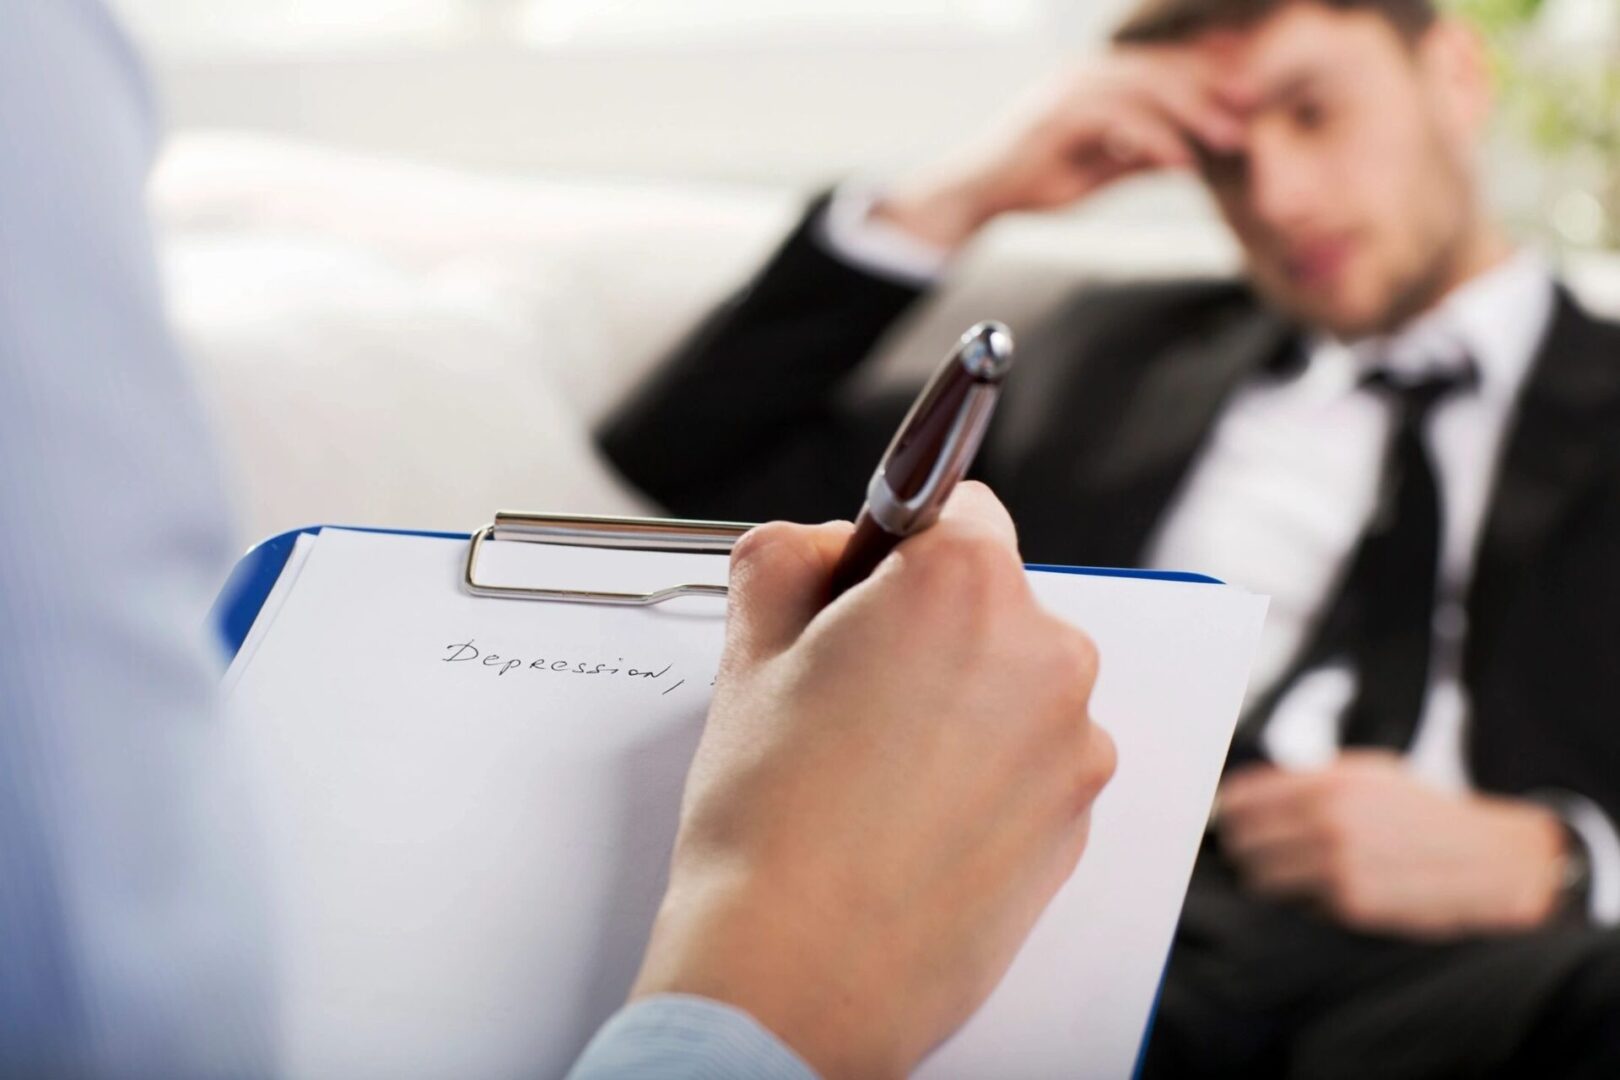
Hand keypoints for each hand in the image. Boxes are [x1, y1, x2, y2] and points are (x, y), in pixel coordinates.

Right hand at [630, 483, 1116, 1078]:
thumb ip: (784, 558)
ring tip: (877, 770)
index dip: (892, 549)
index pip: (951, 508)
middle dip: (928, 627)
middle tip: (848, 694)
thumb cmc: (771, 823)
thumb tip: (814, 544)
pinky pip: (1035, 756)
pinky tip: (914, 816)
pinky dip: (989, 769)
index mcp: (962, 585)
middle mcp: (1043, 652)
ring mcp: (1072, 741)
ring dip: (964, 700)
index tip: (864, 589)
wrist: (798, 977)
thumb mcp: (748, 653)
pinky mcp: (1079, 817)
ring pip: (1015, 681)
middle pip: (990, 597)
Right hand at [874, 47, 1247, 249]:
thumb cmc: (1029, 184)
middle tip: (1255, 105)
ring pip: (1147, 88)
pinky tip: (1182, 162)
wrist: (973, 196)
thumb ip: (1137, 157)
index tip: (1250, 90)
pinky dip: (1156, 139)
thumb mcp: (1097, 171)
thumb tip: (1184, 157)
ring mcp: (1069, 90)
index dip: (1206, 74)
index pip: (1159, 67)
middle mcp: (1084, 75)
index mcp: (1093, 81)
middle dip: (1211, 86)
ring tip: (1229, 138)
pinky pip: (1121, 119)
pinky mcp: (1058, 115)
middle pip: (1161, 69)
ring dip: (1193, 112)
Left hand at [1216, 751, 1568, 938]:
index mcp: (1328, 782)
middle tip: (1255, 852)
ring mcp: (1338, 865)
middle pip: (1242, 842)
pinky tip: (1327, 891)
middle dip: (1245, 848)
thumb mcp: (1366, 774)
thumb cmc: (1423, 814)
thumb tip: (1244, 795)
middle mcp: (1328, 821)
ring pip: (1260, 879)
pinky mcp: (1351, 905)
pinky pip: (1298, 906)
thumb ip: (1305, 781)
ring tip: (1289, 874)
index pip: (1240, 800)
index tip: (1231, 822)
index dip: (1230, 813)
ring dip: (1267, 878)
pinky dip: (1304, 902)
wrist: (1488, 859)